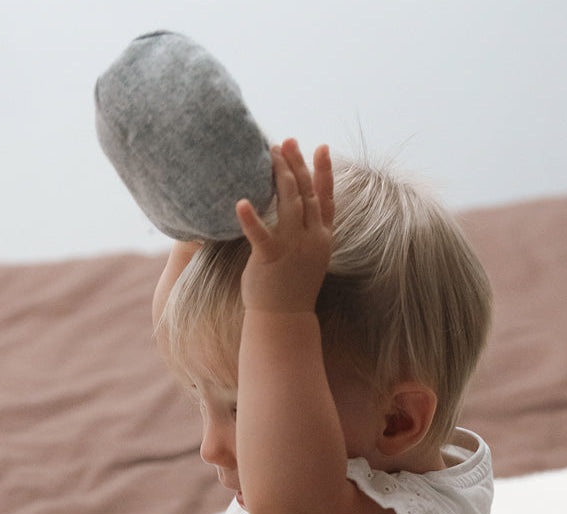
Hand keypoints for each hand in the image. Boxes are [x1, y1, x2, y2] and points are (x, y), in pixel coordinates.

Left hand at [236, 139, 333, 313]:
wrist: (284, 319)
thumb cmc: (290, 289)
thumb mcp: (306, 258)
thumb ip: (305, 233)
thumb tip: (296, 214)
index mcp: (322, 238)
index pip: (325, 198)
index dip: (324, 171)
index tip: (320, 146)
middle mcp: (312, 239)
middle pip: (306, 193)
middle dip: (296, 164)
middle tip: (285, 141)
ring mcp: (293, 248)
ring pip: (289, 204)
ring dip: (280, 176)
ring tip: (268, 155)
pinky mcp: (271, 259)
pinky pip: (261, 235)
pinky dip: (251, 218)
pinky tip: (241, 202)